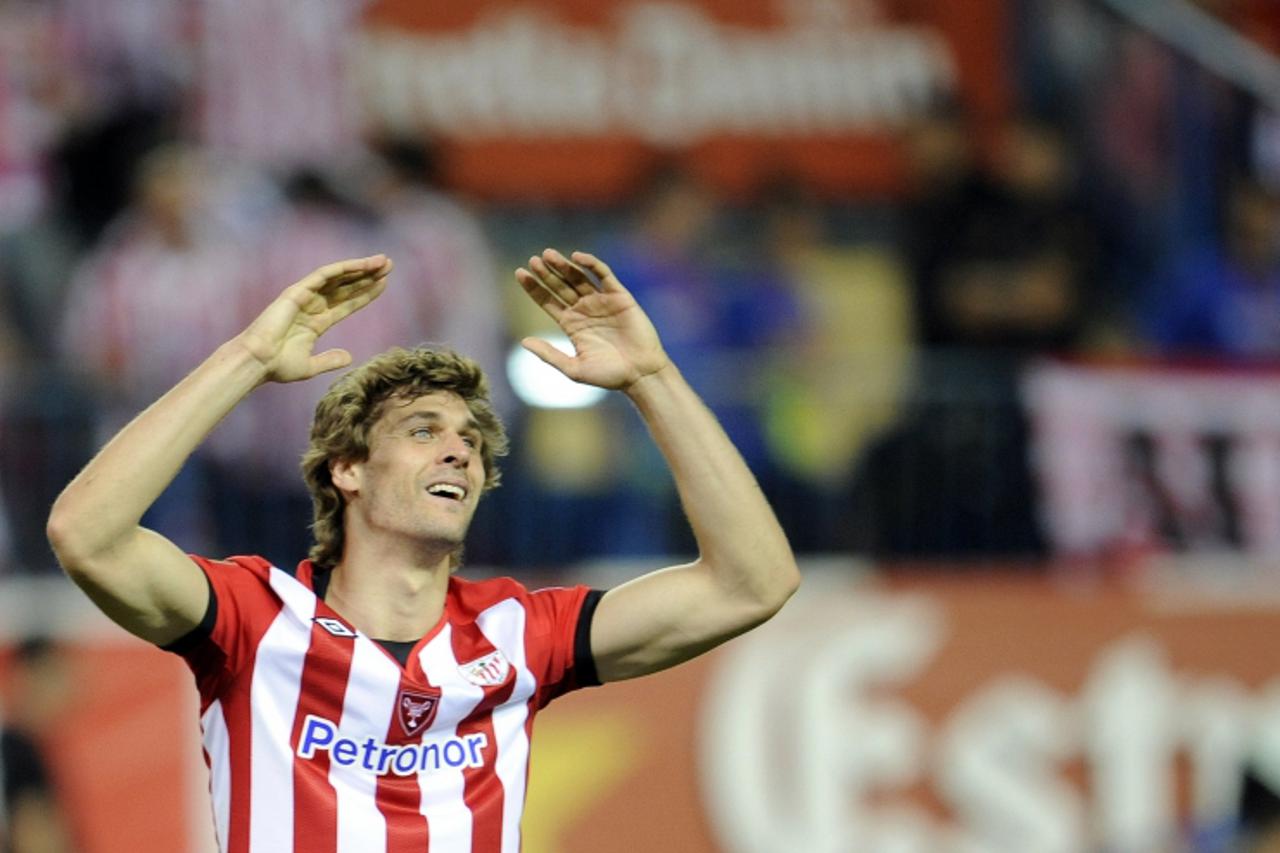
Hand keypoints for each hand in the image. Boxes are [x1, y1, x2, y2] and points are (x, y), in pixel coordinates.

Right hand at [236, 255, 392, 383]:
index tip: (384, 285)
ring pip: (338, 277)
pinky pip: (323, 275)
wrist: (257, 362)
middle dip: (368, 276)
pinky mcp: (297, 291)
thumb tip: (349, 357)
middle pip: (346, 287)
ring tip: (383, 262)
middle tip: (389, 265)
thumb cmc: (277, 366)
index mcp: (316, 322)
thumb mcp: (310, 365)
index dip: (365, 294)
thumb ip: (329, 360)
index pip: (347, 304)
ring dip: (360, 268)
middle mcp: (312, 306)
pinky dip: (342, 268)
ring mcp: (305, 297)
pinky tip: (361, 265)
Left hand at [516, 249, 669, 390]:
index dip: (534, 287)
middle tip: (532, 260)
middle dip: (546, 273)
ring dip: (563, 265)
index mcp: (571, 324)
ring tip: (548, 255)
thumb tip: (524, 342)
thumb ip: (549, 355)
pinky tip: (576, 257)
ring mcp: (601, 301)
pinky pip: (603, 275)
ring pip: (578, 277)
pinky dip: (591, 264)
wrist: (640, 374)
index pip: (547, 300)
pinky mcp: (619, 296)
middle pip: (559, 285)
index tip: (519, 273)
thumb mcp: (573, 368)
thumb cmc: (608, 375)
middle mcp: (584, 309)